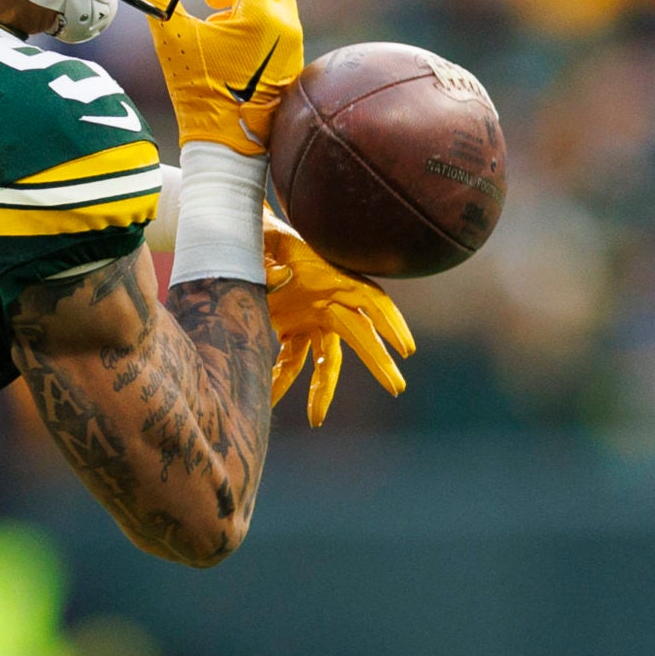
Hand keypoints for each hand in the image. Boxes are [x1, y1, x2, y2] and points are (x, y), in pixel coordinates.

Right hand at [141, 0, 302, 154]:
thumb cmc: (199, 92)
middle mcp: (283, 22)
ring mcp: (292, 39)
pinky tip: (226, 27)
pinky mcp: (291, 55)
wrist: (230, 141)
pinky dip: (253, 8)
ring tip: (213, 3)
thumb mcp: (172, 39)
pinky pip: (277, 15)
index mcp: (258, 14)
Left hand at [266, 216, 413, 425]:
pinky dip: (282, 380)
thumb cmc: (266, 237)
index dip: (392, 322)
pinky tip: (269, 399)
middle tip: (396, 388)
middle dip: (378, 363)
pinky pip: (290, 360)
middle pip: (358, 338)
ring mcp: (311, 319)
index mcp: (334, 280)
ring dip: (320, 389)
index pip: (373, 302)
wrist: (246, 236)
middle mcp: (329, 303)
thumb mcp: (270, 244)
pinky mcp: (291, 329)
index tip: (408, 347)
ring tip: (316, 419)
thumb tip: (280, 280)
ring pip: (325, 360)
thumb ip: (274, 263)